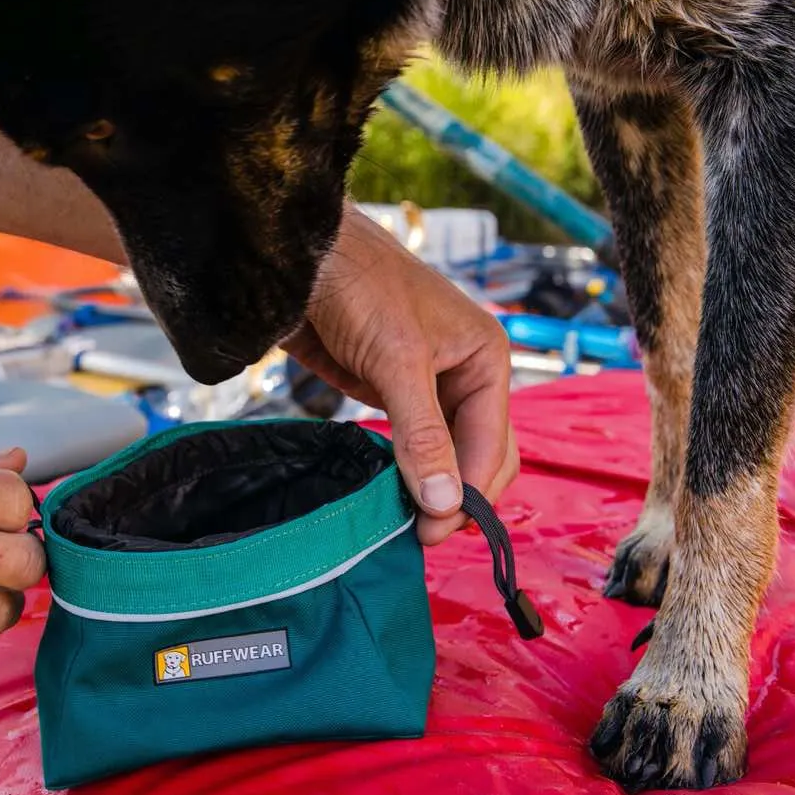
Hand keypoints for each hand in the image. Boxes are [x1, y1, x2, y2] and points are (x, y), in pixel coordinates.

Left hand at [283, 204, 518, 545]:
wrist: (301, 258)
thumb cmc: (359, 287)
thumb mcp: (397, 359)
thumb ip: (423, 433)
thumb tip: (446, 504)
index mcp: (486, 359)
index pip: (493, 445)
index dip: (468, 494)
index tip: (432, 533)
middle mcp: (465, 376)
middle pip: (480, 456)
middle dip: (457, 496)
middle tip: (418, 535)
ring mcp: (428, 387)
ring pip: (447, 456)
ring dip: (433, 490)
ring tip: (404, 524)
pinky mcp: (392, 394)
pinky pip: (414, 446)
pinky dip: (407, 474)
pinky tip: (390, 496)